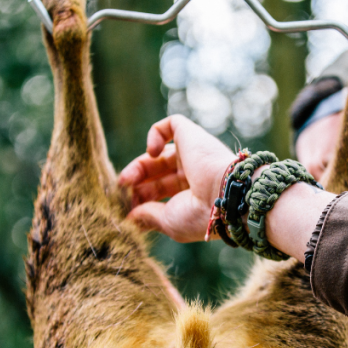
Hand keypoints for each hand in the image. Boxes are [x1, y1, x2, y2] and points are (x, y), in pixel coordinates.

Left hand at [118, 115, 235, 242]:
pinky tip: (151, 153)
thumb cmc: (201, 214)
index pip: (160, 192)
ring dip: (138, 167)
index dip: (141, 199)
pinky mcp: (191, 134)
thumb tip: (129, 217)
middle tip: (121, 194)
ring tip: (126, 180)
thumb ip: (148, 216)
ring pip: (157, 155)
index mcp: (193, 195)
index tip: (126, 210)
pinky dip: (154, 135)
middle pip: (156, 175)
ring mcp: (193, 153)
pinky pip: (170, 125)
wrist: (226, 194)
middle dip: (136, 185)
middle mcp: (194, 173)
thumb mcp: (170, 222)